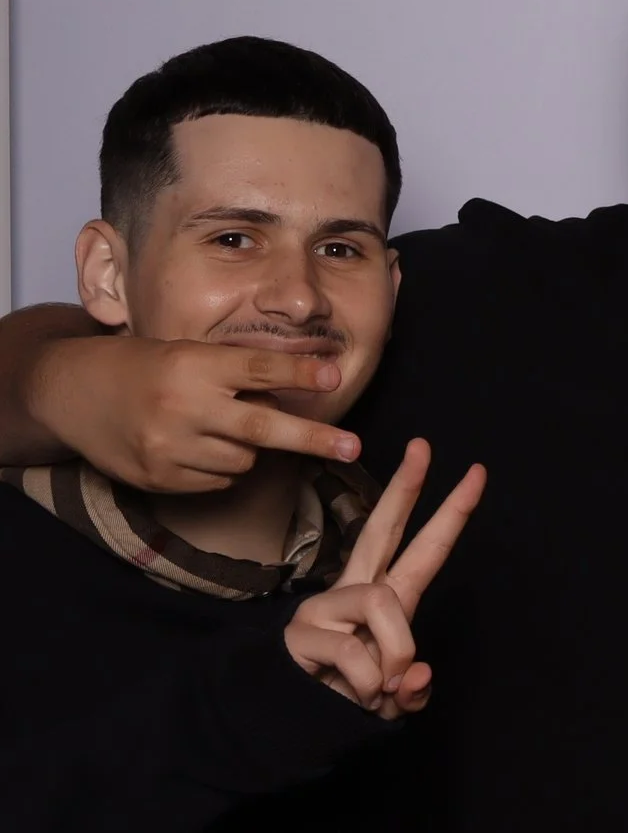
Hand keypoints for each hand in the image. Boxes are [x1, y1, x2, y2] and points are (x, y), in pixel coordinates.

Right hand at [29, 333, 360, 492]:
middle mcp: (181, 406)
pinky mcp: (159, 478)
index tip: (335, 376)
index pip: (257, 369)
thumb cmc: (142, 366)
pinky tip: (194, 445)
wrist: (69, 392)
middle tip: (354, 447)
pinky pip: (219, 480)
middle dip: (314, 439)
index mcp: (191, 365)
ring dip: (249, 447)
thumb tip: (299, 395)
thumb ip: (234, 374)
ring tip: (216, 424)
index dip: (299, 373)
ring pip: (244, 459)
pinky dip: (222, 466)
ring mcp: (168, 447)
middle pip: (262, 428)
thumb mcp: (185, 353)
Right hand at [284, 440, 484, 718]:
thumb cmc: (344, 701)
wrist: (287, 726)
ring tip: (378, 688)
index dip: (451, 513)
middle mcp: (354, 592)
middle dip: (405, 487)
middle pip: (381, 528)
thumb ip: (412, 690)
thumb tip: (417, 674)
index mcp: (386, 597)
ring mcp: (324, 608)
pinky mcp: (300, 632)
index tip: (477, 473)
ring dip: (394, 655)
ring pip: (382, 604)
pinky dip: (366, 686)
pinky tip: (351, 696)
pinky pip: (355, 653)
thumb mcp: (392, 699)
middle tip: (424, 445)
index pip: (422, 547)